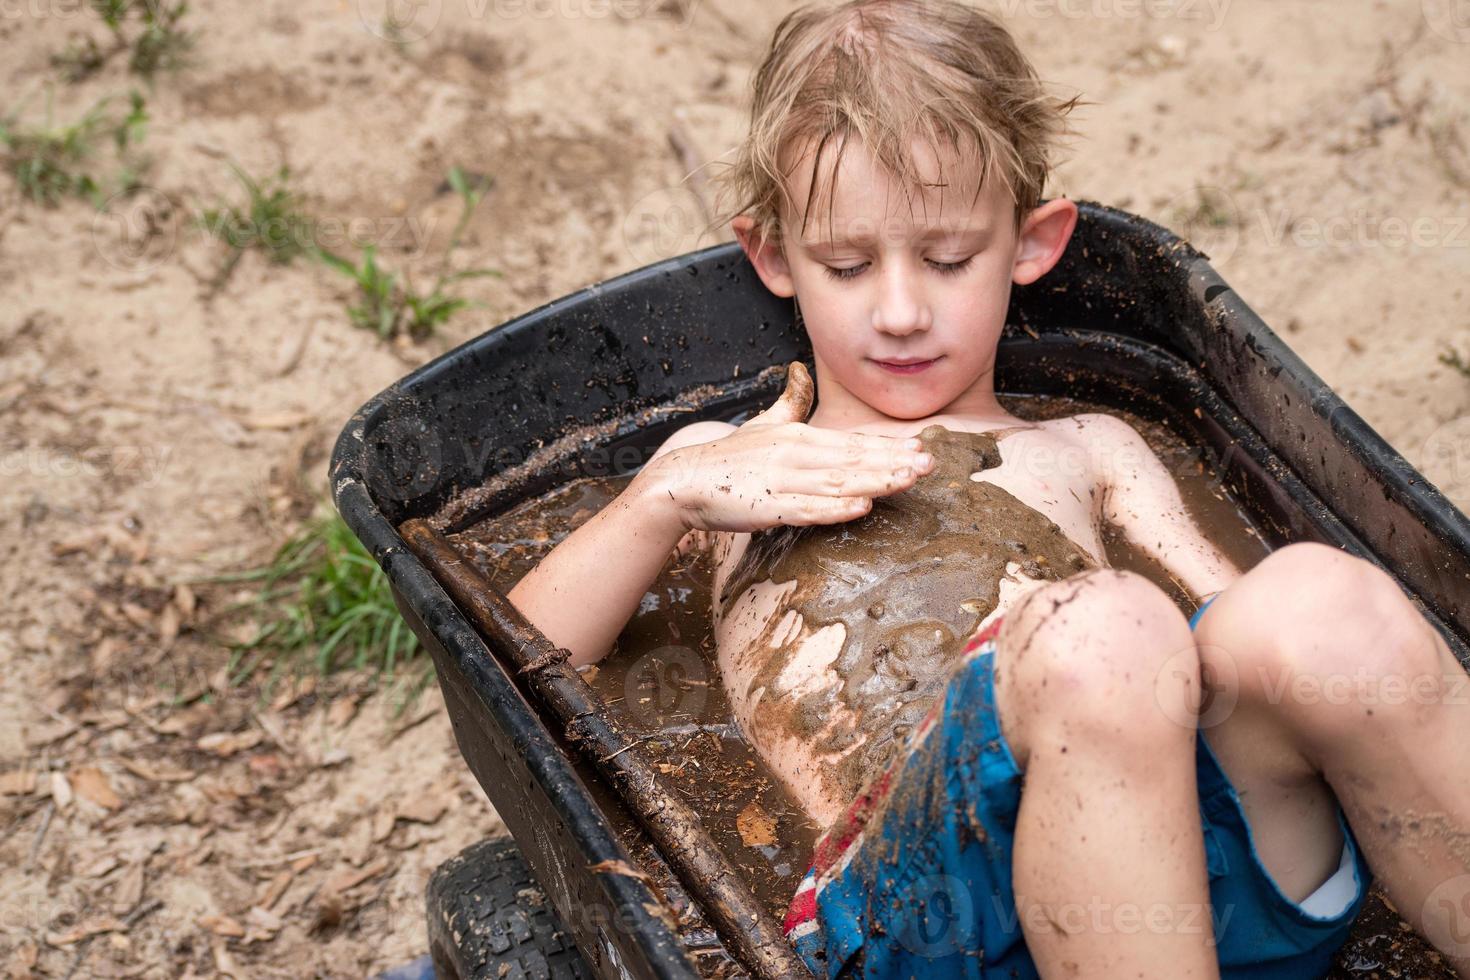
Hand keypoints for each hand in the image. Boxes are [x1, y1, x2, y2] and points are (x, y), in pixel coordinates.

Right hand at [651, 362, 934, 533]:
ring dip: (876, 480)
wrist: (681, 480)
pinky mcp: (768, 507)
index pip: (852, 443)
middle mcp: (795, 454)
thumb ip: (789, 401)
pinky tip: (861, 507)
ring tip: (908, 480)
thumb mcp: (762, 424)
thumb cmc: (727, 458)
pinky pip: (807, 509)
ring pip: (838, 480)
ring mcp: (782, 480)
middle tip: (931, 463)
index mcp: (798, 436)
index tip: (921, 447)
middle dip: (894, 461)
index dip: (888, 446)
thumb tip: (800, 370)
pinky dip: (835, 507)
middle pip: (853, 459)